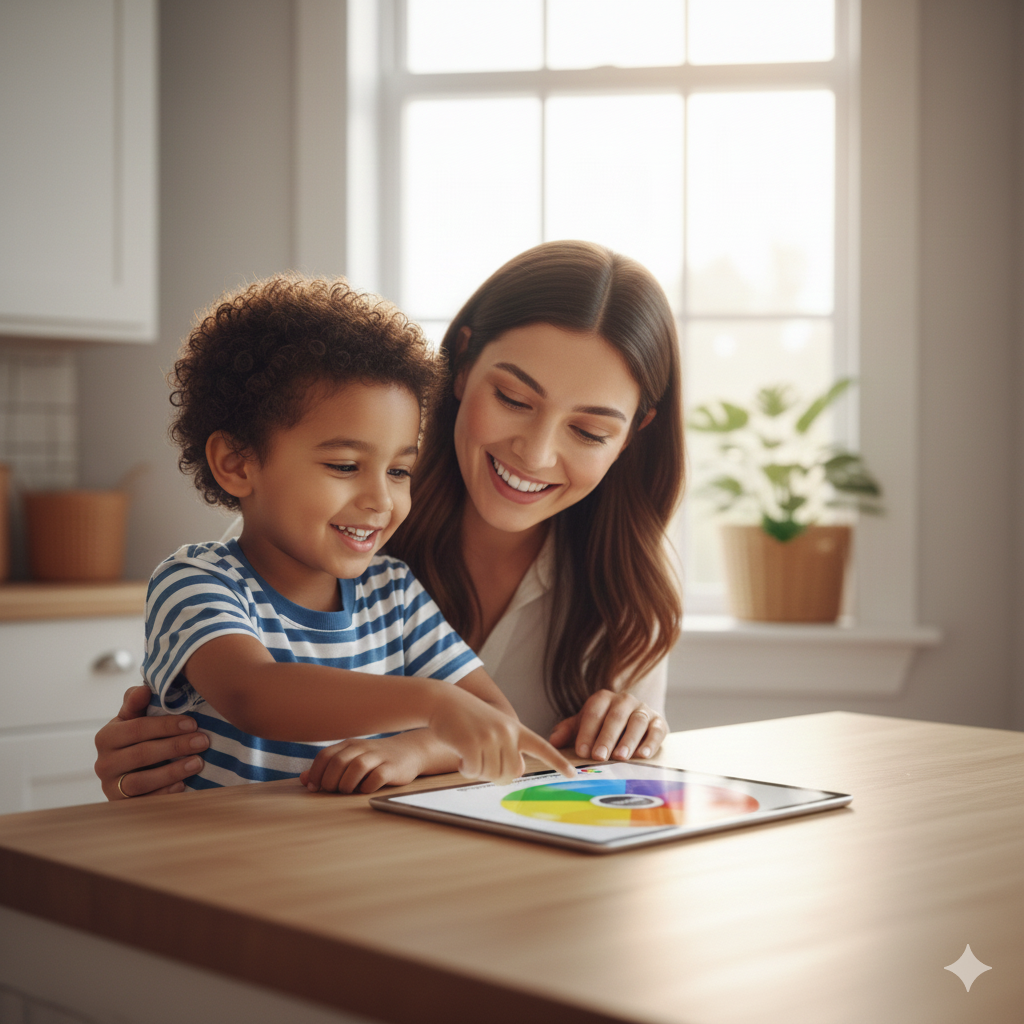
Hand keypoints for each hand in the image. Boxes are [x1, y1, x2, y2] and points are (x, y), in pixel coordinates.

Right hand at [94, 685, 208, 799]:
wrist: (127, 770)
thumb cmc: (137, 737)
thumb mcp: (134, 717)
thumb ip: (136, 701)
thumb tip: (144, 688)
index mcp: (106, 737)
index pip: (137, 728)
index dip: (166, 725)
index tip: (193, 723)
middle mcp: (103, 763)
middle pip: (141, 754)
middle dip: (176, 747)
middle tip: (203, 741)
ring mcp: (110, 786)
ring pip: (141, 781)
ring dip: (172, 771)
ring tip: (198, 763)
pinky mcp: (121, 805)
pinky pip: (143, 802)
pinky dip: (164, 794)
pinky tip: (183, 785)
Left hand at [300, 730, 454, 793]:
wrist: (409, 751)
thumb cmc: (374, 759)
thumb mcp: (350, 759)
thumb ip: (328, 768)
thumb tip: (304, 779)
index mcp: (349, 745)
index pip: (325, 756)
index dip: (316, 773)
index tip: (314, 788)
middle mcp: (362, 748)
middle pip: (338, 763)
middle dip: (330, 781)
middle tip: (333, 791)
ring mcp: (378, 756)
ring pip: (356, 768)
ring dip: (347, 784)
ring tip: (348, 791)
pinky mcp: (392, 767)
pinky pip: (376, 777)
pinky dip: (367, 787)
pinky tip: (365, 790)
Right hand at [429, 685, 575, 785]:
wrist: (444, 701)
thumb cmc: (469, 719)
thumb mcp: (494, 728)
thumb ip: (508, 748)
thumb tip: (518, 771)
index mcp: (515, 729)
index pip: (542, 747)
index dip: (557, 762)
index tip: (573, 774)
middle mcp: (507, 733)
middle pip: (509, 774)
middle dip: (494, 775)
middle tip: (480, 762)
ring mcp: (490, 737)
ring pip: (491, 775)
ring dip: (477, 771)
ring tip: (469, 754)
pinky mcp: (472, 743)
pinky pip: (473, 772)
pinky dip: (465, 769)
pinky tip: (460, 755)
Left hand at [548, 689, 666, 761]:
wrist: (632, 721)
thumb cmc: (603, 725)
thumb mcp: (584, 725)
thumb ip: (569, 731)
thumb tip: (553, 742)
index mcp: (603, 699)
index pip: (593, 712)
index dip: (586, 732)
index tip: (581, 751)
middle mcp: (624, 700)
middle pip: (615, 717)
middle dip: (606, 737)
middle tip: (598, 756)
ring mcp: (643, 710)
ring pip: (636, 722)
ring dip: (628, 740)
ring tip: (620, 757)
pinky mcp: (659, 722)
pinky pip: (656, 730)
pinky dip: (651, 742)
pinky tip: (643, 754)